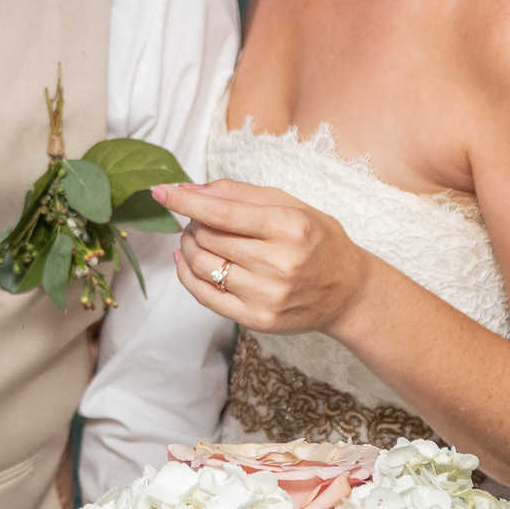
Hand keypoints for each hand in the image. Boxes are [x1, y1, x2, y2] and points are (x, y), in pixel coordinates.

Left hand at [155, 180, 375, 334]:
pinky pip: (204, 296)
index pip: (223, 212)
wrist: (348, 292)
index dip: (186, 201)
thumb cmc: (317, 241)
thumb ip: (239, 193)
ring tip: (197, 237)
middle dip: (193, 222)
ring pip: (202, 265)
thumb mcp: (290, 205)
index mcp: (289, 227)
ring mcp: (267, 296)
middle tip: (198, 217)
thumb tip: (190, 188)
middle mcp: (278, 264)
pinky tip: (186, 260)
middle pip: (208, 238)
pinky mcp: (257, 320)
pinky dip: (187, 275)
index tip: (161, 190)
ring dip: (189, 246)